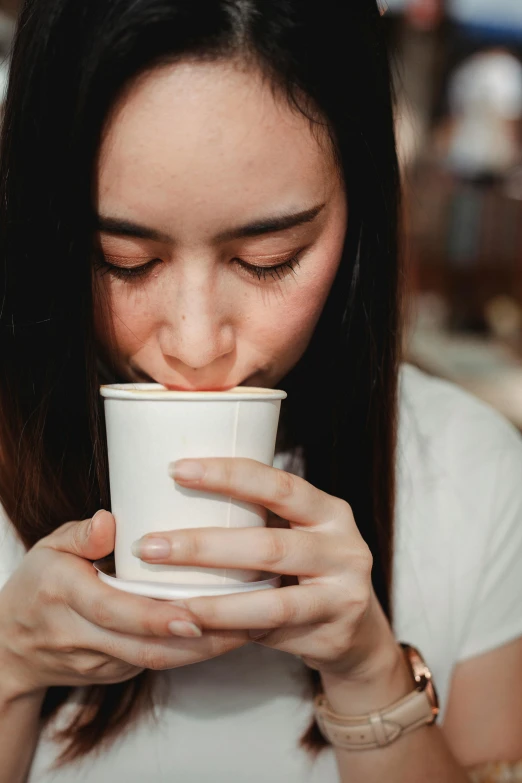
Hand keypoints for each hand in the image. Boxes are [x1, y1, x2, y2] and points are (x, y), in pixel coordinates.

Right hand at [0, 510, 248, 699]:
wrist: (11, 648)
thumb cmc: (38, 584)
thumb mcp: (50, 547)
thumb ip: (82, 534)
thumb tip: (111, 520)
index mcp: (63, 596)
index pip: (114, 612)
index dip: (156, 616)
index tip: (196, 613)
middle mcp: (80, 636)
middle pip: (146, 646)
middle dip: (200, 641)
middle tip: (246, 621)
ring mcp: (98, 662)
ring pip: (157, 661)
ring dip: (205, 651)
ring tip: (250, 628)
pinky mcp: (114, 673)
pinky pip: (157, 663)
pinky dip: (193, 652)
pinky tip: (227, 633)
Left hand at [132, 457, 398, 678]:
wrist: (358, 632)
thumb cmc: (305, 573)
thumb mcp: (293, 535)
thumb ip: (255, 521)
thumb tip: (170, 500)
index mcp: (327, 509)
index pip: (277, 484)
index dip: (227, 475)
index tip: (176, 470)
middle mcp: (342, 544)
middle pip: (268, 542)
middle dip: (202, 544)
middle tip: (149, 546)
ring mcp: (343, 588)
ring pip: (271, 594)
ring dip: (213, 596)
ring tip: (163, 597)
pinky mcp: (335, 628)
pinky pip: (273, 627)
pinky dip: (231, 624)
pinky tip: (196, 622)